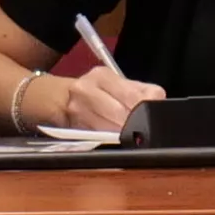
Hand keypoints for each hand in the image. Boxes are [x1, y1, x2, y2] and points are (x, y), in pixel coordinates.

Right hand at [22, 61, 160, 137]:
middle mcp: (87, 88)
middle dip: (136, 124)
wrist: (57, 99)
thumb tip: (158, 104)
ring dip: (124, 135)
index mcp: (103, 75)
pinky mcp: (73, 125)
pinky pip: (98, 136)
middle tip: (145, 131)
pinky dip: (110, 139)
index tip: (153, 115)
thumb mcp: (114, 84)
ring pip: (111, 127)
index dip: (147, 107)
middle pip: (122, 112)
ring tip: (132, 137)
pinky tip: (116, 139)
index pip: (134, 93)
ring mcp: (78, 108)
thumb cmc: (92, 92)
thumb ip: (137, 91)